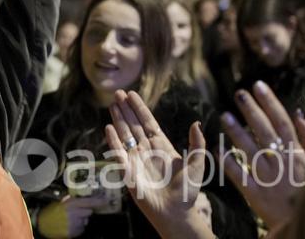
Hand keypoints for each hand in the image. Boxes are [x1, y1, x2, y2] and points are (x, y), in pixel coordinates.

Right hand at [36, 195, 107, 237]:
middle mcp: (74, 213)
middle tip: (76, 212)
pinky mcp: (73, 232)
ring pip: (85, 221)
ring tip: (70, 220)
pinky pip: (81, 229)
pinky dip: (77, 228)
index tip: (105, 200)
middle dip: (85, 212)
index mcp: (70, 204)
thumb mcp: (60, 203)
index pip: (88, 201)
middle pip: (88, 212)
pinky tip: (69, 225)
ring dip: (80, 220)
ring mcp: (74, 224)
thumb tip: (83, 199)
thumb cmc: (50, 213)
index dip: (98, 201)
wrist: (42, 225)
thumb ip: (71, 201)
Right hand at [106, 90, 214, 238]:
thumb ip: (197, 143)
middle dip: (125, 108)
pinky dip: (113, 140)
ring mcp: (136, 160)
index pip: (148, 122)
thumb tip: (196, 123)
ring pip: (124, 134)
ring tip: (112, 103)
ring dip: (118, 119)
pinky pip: (118, 153)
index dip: (139, 108)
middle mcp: (147, 151)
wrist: (176, 212)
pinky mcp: (128, 171)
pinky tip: (108, 127)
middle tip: (117, 92)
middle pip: (133, 124)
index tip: (132, 94)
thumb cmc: (188, 191)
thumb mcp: (196, 163)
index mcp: (162, 147)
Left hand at [219, 81, 304, 229]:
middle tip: (239, 93)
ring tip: (224, 115)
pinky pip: (239, 176)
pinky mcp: (256, 195)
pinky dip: (228, 163)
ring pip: (249, 150)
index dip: (270, 102)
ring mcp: (268, 178)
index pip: (282, 122)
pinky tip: (217, 149)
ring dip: (236, 131)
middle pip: (264, 131)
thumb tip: (300, 112)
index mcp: (297, 154)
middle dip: (251, 110)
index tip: (258, 85)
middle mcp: (281, 162)